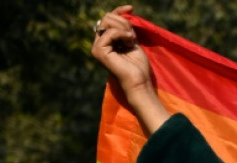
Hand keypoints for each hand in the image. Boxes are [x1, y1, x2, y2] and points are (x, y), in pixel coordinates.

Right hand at [90, 5, 169, 133]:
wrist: (139, 81)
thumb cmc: (138, 66)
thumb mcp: (132, 41)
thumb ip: (126, 28)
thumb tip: (126, 11)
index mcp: (106, 40)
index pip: (108, 18)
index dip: (119, 12)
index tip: (131, 8)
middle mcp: (98, 43)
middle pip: (107, 18)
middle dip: (124, 22)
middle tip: (133, 37)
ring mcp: (97, 47)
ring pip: (108, 22)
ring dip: (124, 29)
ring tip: (131, 41)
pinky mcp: (99, 51)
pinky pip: (110, 32)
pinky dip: (122, 34)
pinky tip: (129, 43)